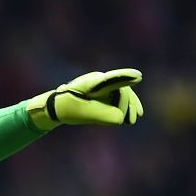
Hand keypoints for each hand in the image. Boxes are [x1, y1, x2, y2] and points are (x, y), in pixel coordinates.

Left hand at [26, 68, 143, 129]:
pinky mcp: (104, 92)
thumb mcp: (83, 114)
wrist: (58, 105)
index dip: (124, 77)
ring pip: (123, 93)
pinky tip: (130, 117)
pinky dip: (126, 106)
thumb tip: (121, 118)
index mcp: (91, 82)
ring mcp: (103, 85)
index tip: (137, 77)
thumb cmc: (68, 108)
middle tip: (132, 119)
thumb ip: (102, 116)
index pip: (110, 79)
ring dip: (130, 105)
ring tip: (134, 119)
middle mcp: (99, 80)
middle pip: (121, 89)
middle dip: (128, 104)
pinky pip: (120, 97)